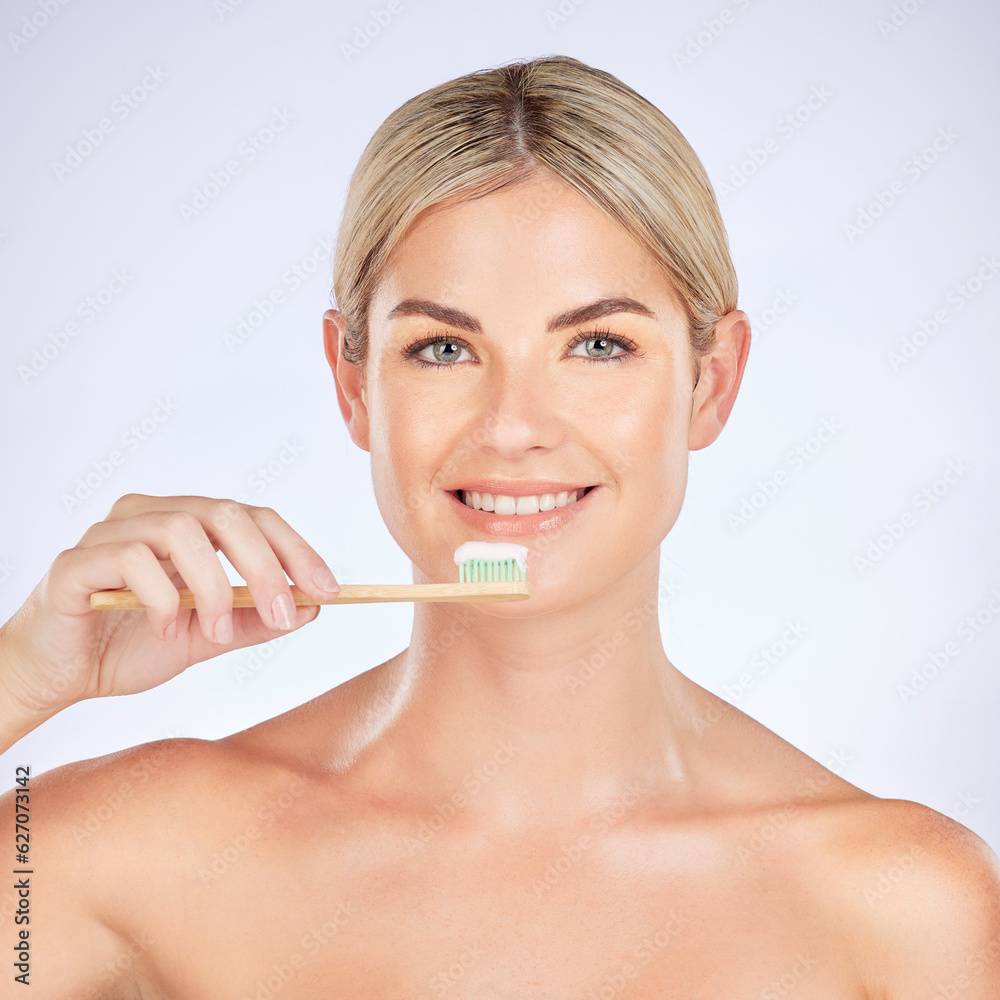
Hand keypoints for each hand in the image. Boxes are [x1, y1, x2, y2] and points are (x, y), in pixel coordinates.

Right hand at [0, 494, 339, 731]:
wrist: (59, 678)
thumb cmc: (129, 646)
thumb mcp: (207, 638)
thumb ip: (254, 621)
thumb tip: (312, 608)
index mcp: (186, 527)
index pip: (253, 518)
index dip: (295, 549)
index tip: (329, 589)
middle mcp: (150, 516)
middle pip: (225, 514)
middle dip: (265, 564)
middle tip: (284, 612)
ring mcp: (111, 533)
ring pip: (181, 529)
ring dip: (213, 585)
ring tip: (215, 629)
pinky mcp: (76, 562)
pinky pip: (129, 557)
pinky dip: (160, 596)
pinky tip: (164, 628)